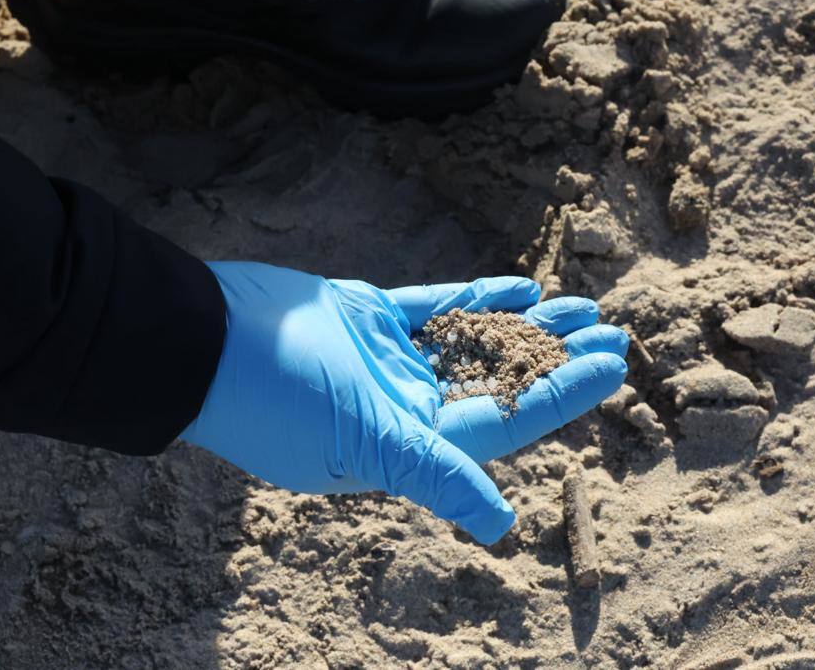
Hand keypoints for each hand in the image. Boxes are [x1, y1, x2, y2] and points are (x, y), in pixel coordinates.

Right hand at [181, 262, 628, 543]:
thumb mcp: (366, 443)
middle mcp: (407, 405)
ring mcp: (389, 361)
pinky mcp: (369, 319)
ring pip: (476, 342)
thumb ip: (436, 475)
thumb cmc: (282, 397)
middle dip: (557, 358)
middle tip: (613, 330)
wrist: (201, 338)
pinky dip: (476, 298)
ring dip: (527, 325)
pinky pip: (436, 308)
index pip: (508, 420)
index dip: (565, 393)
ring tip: (580, 303)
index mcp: (411, 442)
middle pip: (501, 381)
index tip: (613, 363)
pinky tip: (521, 288)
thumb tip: (499, 526)